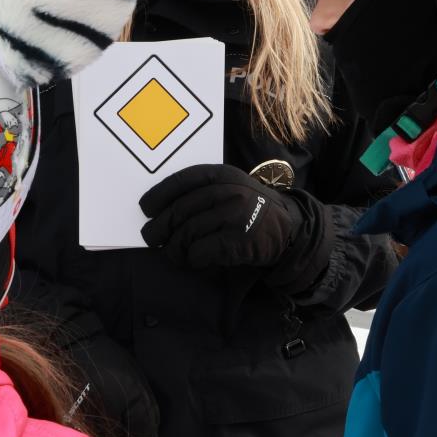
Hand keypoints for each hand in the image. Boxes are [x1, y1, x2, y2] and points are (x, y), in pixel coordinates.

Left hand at [139, 164, 324, 291]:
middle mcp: (228, 190)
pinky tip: (197, 261)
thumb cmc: (250, 211)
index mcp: (222, 175)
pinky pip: (202, 251)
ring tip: (177, 255)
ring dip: (175, 249)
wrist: (290, 230)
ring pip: (187, 233)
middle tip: (152, 239)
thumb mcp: (229, 189)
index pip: (182, 181)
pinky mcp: (241, 239)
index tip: (146, 208)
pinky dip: (194, 259)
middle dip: (160, 228)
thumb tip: (159, 210)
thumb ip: (201, 193)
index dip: (159, 195)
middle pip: (179, 211)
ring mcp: (236, 214)